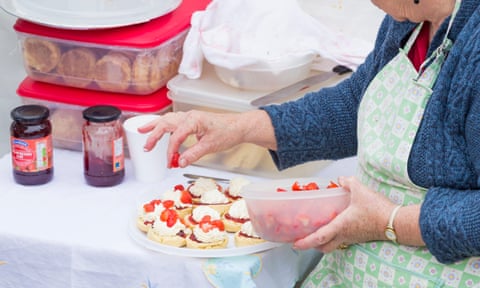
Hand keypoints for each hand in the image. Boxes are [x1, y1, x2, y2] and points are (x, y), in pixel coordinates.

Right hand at [137, 110, 252, 167]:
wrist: (239, 126)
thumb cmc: (228, 132)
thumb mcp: (211, 146)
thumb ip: (194, 154)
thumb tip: (180, 162)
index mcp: (193, 120)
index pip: (175, 137)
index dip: (171, 151)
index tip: (170, 162)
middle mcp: (189, 116)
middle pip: (165, 123)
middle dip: (153, 135)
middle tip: (146, 147)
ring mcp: (190, 117)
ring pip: (167, 119)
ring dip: (155, 126)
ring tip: (142, 131)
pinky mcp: (192, 120)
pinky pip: (174, 121)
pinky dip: (164, 126)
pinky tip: (159, 130)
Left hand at [293, 176, 395, 252]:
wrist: (396, 222)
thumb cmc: (377, 210)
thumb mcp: (360, 191)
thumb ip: (348, 183)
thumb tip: (340, 180)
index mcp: (340, 226)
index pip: (318, 238)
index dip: (305, 242)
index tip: (295, 244)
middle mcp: (344, 235)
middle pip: (324, 247)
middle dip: (312, 245)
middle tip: (304, 239)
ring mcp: (353, 238)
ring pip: (334, 244)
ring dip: (324, 241)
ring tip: (318, 231)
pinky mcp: (360, 236)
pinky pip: (344, 239)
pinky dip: (336, 235)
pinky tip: (337, 224)